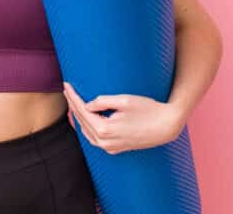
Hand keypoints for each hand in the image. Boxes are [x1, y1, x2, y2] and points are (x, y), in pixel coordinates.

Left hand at [63, 81, 183, 154]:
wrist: (166, 127)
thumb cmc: (148, 110)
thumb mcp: (124, 100)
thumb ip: (102, 101)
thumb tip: (87, 105)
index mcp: (104, 129)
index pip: (82, 110)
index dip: (73, 96)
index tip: (66, 84)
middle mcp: (105, 142)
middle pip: (82, 121)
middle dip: (73, 105)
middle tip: (67, 90)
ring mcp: (110, 147)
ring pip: (86, 132)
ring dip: (79, 117)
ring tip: (73, 101)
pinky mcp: (116, 149)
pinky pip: (95, 139)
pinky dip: (87, 128)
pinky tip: (85, 119)